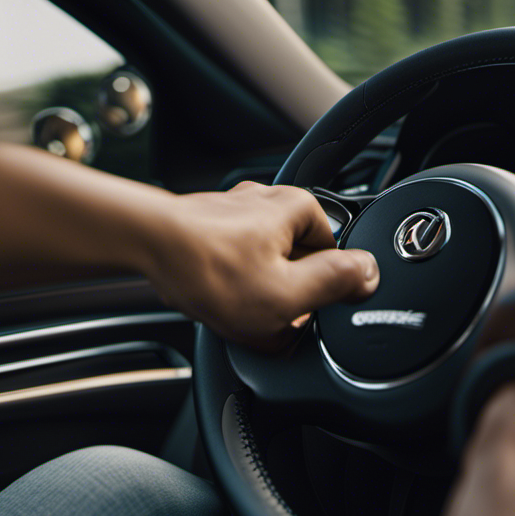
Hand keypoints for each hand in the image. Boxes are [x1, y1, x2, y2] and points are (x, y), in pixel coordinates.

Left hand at [140, 181, 378, 349]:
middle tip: (265, 314)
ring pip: (266, 265)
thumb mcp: (288, 293)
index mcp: (300, 209)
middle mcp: (271, 202)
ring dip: (255, 293)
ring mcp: (238, 213)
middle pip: (300, 262)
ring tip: (235, 308)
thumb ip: (337, 283)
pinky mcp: (212, 228)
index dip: (322, 293)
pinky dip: (230, 286)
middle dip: (286, 294)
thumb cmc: (208, 269)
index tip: (300, 311)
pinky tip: (216, 301)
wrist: (143, 247)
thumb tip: (371, 275)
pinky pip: (236, 265)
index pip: (337, 256)